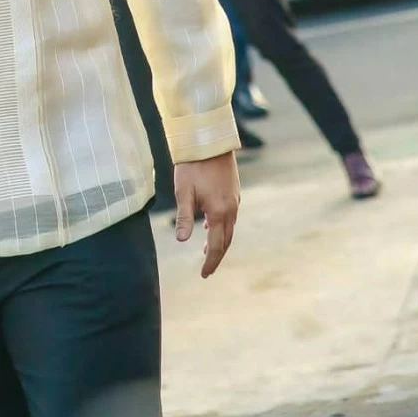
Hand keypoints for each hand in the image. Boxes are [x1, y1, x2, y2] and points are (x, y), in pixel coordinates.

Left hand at [173, 151, 239, 277]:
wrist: (209, 141)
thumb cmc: (193, 166)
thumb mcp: (183, 192)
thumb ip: (184, 217)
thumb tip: (182, 240)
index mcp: (219, 213)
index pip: (215, 246)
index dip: (210, 262)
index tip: (203, 275)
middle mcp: (231, 210)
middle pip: (226, 241)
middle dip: (216, 256)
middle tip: (206, 269)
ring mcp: (235, 201)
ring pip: (229, 229)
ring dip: (219, 241)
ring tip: (206, 250)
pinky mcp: (234, 192)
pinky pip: (230, 216)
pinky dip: (222, 227)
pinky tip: (210, 225)